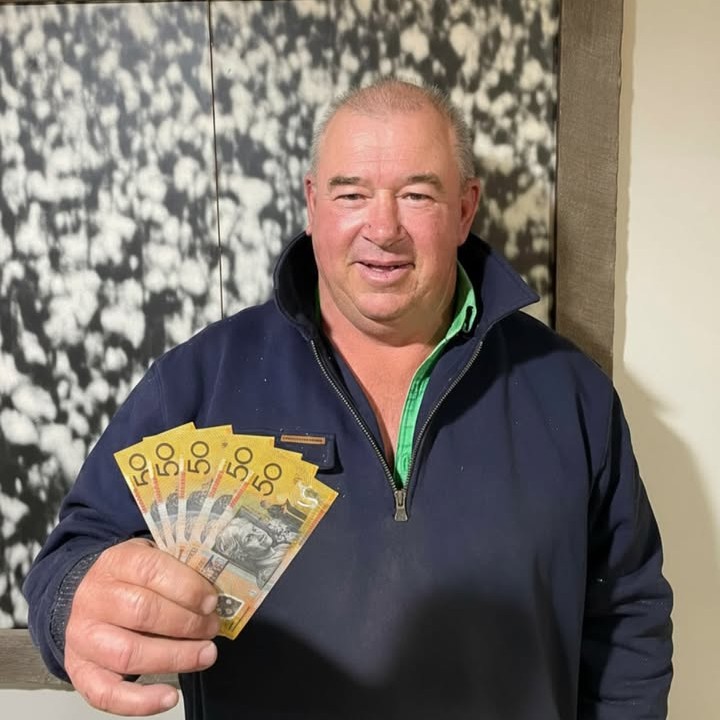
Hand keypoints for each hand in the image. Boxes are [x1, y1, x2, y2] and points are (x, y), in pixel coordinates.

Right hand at [64, 538, 219, 715]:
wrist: (92, 595)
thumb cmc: (132, 579)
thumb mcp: (153, 558)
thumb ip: (179, 571)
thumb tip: (213, 595)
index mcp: (116, 562)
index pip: (151, 570)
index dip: (187, 587)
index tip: (211, 601)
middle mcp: (94, 598)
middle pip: (143, 611)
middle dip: (186, 623)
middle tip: (212, 627)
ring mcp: (84, 636)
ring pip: (128, 652)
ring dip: (174, 657)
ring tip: (205, 654)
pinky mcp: (80, 671)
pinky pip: (106, 693)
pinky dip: (140, 701)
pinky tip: (169, 697)